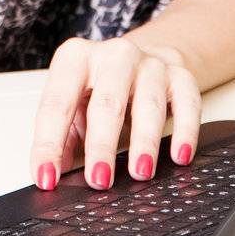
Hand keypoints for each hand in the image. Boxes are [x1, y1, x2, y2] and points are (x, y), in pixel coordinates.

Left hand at [29, 35, 201, 190]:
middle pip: (106, 102)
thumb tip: (53, 176)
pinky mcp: (180, 76)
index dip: (49, 143)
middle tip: (98, 180)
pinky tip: (179, 156)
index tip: (47, 178)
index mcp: (75, 59)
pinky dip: (185, 131)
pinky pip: (187, 102)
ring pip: (148, 103)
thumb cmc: (99, 89)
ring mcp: (150, 63)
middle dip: (101, 145)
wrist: (140, 60)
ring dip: (143, 142)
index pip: (57, 103)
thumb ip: (62, 139)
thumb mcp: (73, 107)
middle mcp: (113, 55)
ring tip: (139, 172)